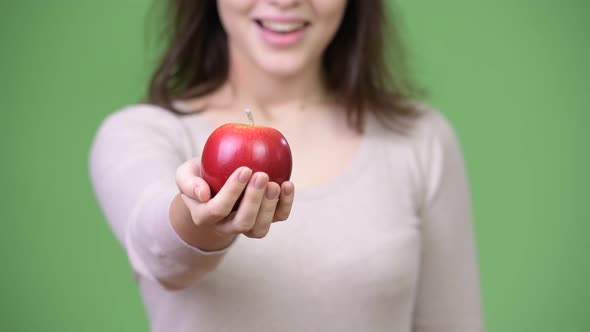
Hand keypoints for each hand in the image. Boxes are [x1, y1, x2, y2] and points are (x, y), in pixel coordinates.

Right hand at [175, 157, 294, 238]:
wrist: (215, 183)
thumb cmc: (200, 175)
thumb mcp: (185, 174)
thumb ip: (188, 182)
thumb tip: (203, 193)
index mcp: (205, 216)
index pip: (218, 209)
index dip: (232, 192)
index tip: (245, 169)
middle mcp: (226, 225)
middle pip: (242, 223)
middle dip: (254, 201)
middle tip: (262, 175)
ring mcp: (247, 225)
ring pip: (260, 228)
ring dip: (270, 207)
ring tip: (275, 184)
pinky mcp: (265, 218)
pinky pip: (278, 218)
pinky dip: (286, 204)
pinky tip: (288, 184)